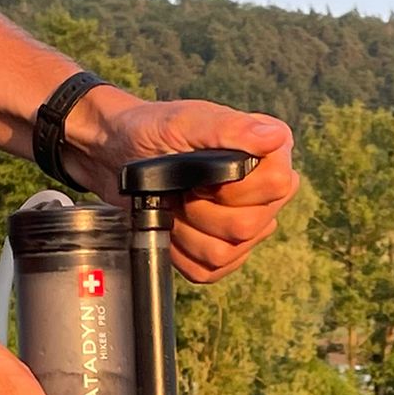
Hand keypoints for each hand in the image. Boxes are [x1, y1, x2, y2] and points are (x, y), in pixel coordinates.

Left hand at [66, 90, 298, 283]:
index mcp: (268, 155)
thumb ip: (231, 129)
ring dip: (188, 232)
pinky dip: (181, 254)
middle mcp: (263, 193)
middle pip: (250, 226)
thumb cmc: (153, 129)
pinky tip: (172, 227)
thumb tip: (274, 138)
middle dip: (204, 211)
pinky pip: (209, 271)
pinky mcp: (220, 253)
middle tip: (182, 189)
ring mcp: (244, 227)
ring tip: (174, 205)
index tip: (202, 173)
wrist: (116, 155)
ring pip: (227, 252)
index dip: (235, 187)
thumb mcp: (187, 122)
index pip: (277, 186)